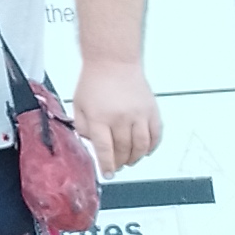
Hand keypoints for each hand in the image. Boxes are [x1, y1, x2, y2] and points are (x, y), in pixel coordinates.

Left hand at [74, 60, 162, 175]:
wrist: (113, 60)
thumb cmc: (95, 80)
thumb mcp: (78, 105)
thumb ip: (82, 126)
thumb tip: (91, 143)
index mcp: (100, 117)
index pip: (105, 149)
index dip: (107, 165)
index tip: (108, 174)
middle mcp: (121, 117)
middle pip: (124, 150)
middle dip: (120, 162)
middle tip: (117, 166)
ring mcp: (139, 114)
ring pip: (141, 146)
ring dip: (136, 157)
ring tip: (130, 161)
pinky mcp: (151, 110)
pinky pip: (156, 134)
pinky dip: (152, 146)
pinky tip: (145, 150)